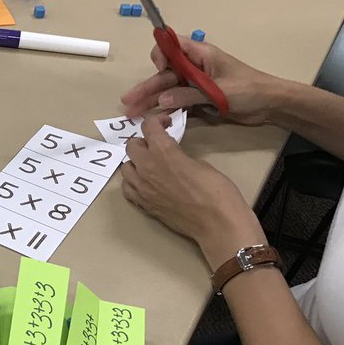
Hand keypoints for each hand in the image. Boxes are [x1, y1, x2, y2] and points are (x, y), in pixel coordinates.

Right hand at [121, 36, 282, 124]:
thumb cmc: (250, 89)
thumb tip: (161, 99)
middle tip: (128, 102)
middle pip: (164, 74)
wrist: (271, 105)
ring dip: (151, 102)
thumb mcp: (219, 91)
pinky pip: (178, 103)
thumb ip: (189, 95)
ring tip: (133, 114)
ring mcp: (196, 85)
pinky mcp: (199, 100)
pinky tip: (154, 120)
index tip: (159, 70)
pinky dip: (166, 111)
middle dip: (147, 88)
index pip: (171, 45)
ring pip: (168, 91)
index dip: (161, 55)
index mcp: (201, 55)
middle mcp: (195, 68)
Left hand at [122, 116, 265, 266]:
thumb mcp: (200, 163)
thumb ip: (179, 156)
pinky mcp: (143, 205)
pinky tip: (145, 182)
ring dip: (136, 162)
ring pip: (125, 168)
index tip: (165, 123)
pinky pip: (128, 189)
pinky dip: (133, 182)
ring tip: (150, 164)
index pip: (148, 127)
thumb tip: (172, 157)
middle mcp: (146, 168)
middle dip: (144, 141)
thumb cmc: (217, 191)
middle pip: (131, 146)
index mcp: (163, 152)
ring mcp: (142, 188)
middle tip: (157, 144)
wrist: (217, 223)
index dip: (157, 121)